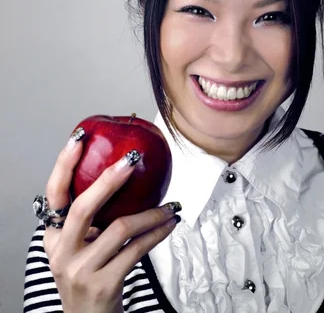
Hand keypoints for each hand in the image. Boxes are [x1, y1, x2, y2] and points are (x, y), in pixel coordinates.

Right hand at [43, 133, 180, 312]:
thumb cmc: (89, 274)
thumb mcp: (79, 246)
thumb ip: (90, 216)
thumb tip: (122, 170)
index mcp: (55, 236)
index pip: (54, 193)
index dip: (64, 164)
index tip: (79, 137)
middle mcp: (63, 252)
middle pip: (83, 208)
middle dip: (108, 180)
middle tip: (132, 160)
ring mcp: (82, 270)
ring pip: (120, 228)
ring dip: (151, 213)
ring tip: (171, 205)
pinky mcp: (104, 284)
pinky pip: (137, 249)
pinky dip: (158, 232)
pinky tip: (170, 223)